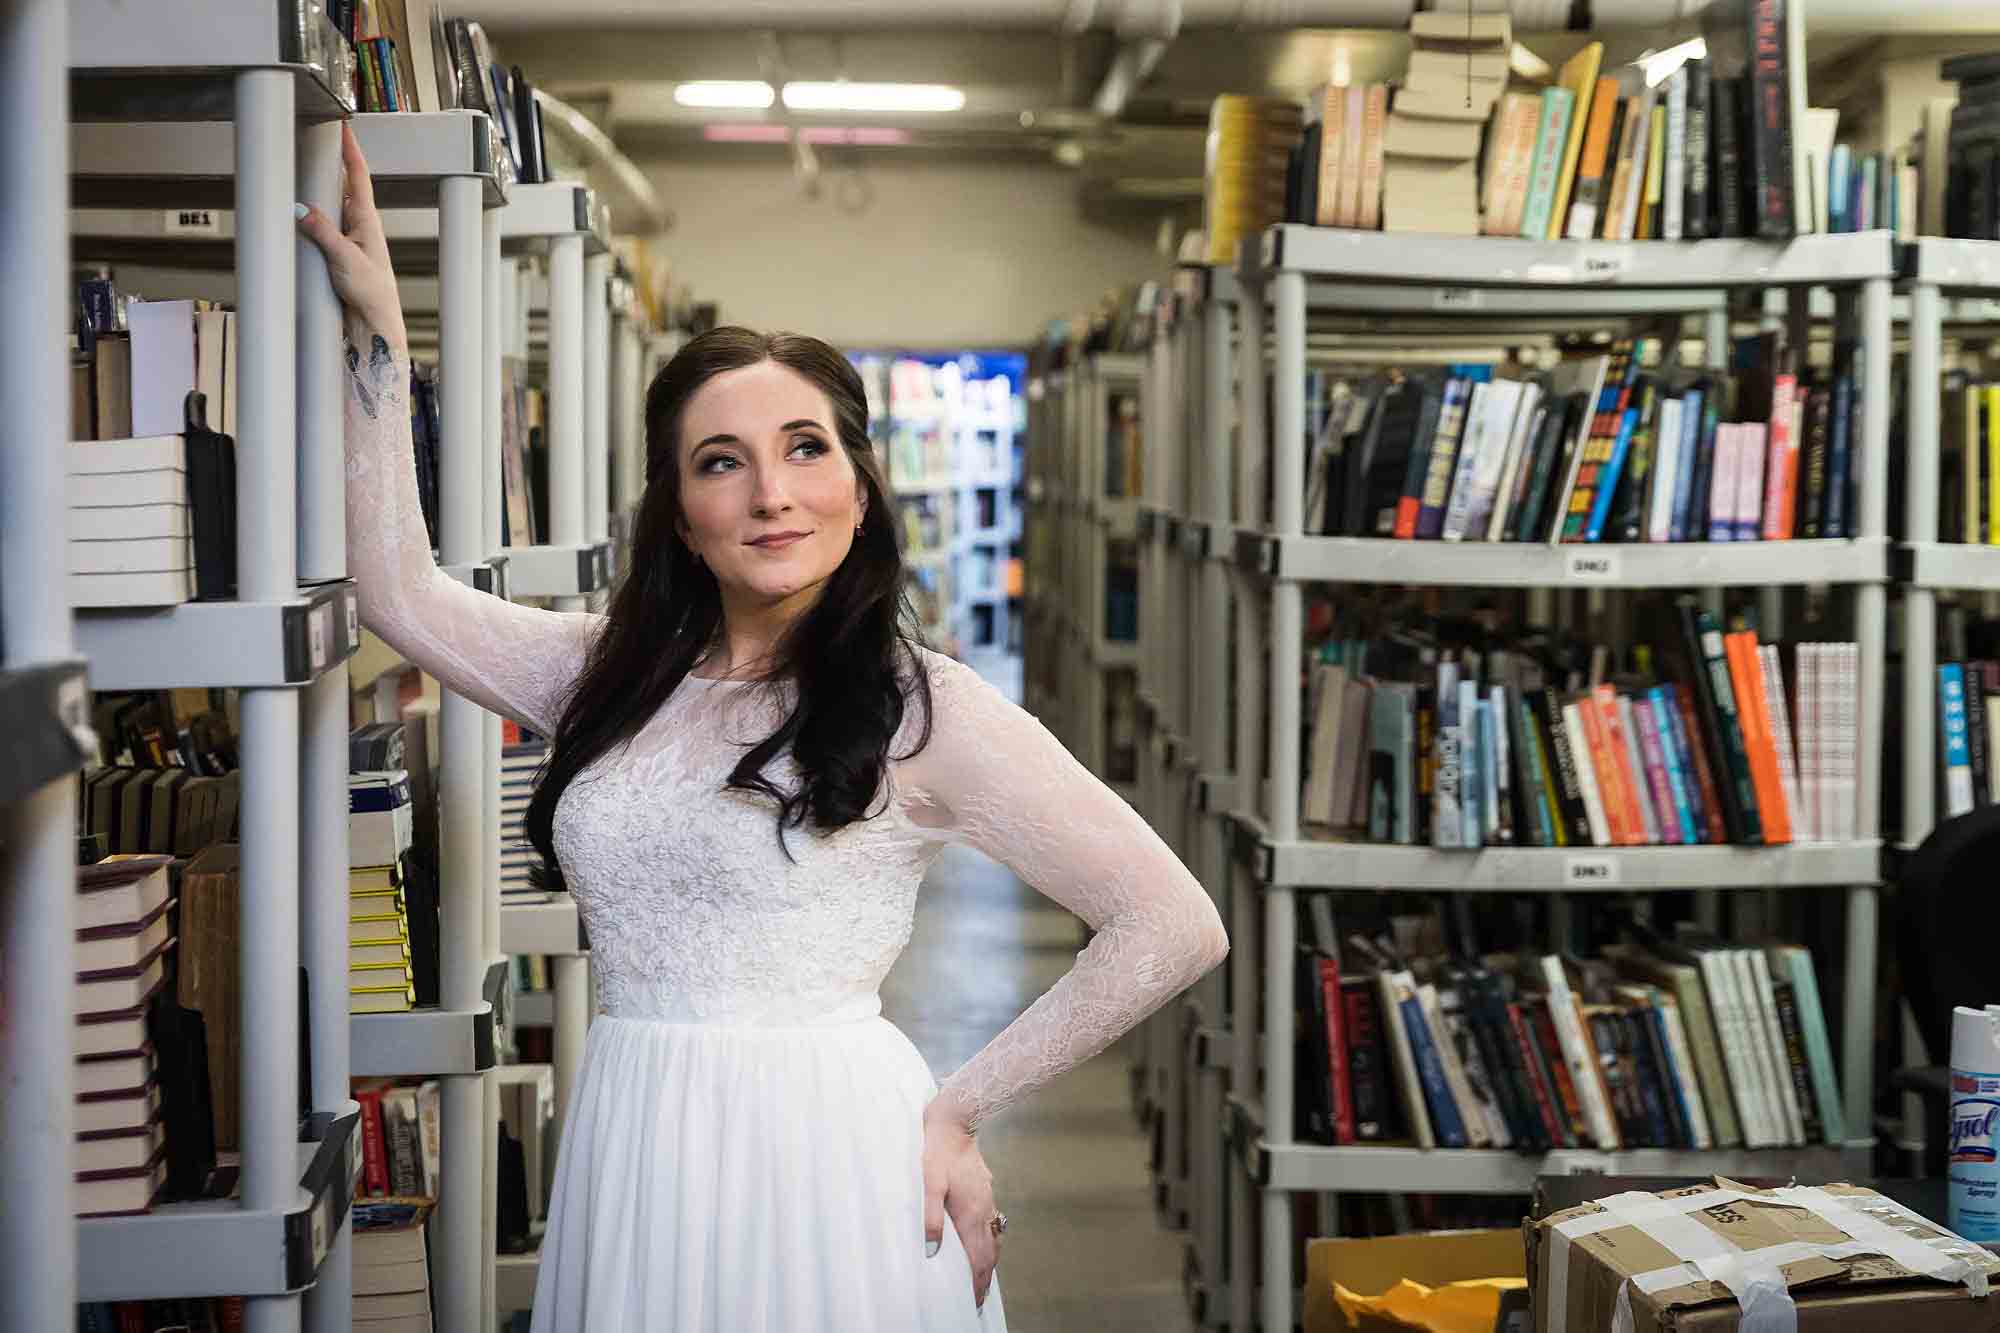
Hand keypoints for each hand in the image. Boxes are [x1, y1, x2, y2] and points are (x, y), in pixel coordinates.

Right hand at [294, 121, 407, 354]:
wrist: (375, 323)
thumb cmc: (370, 294)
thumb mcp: (345, 259)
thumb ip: (323, 232)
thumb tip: (300, 209)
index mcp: (367, 220)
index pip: (358, 175)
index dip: (350, 149)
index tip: (343, 124)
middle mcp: (359, 224)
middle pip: (341, 184)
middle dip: (329, 161)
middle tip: (314, 137)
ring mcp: (349, 237)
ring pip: (329, 204)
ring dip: (316, 188)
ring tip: (300, 169)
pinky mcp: (338, 252)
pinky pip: (321, 225)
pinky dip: (311, 215)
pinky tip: (298, 214)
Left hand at [921, 1098, 1000, 1309]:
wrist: (954, 1124)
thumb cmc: (936, 1154)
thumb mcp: (928, 1186)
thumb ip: (931, 1218)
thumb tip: (933, 1251)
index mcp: (970, 1214)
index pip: (979, 1258)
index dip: (978, 1282)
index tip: (976, 1300)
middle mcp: (983, 1210)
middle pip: (990, 1253)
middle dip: (985, 1277)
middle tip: (979, 1297)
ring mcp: (987, 1199)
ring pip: (994, 1238)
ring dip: (990, 1261)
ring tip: (982, 1277)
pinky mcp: (986, 1190)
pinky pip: (992, 1223)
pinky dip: (990, 1241)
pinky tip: (982, 1241)